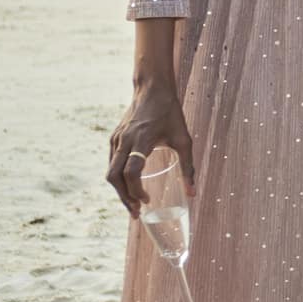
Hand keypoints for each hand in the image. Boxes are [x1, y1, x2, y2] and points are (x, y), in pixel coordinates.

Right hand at [106, 79, 194, 215]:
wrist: (153, 89)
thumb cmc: (171, 113)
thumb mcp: (184, 139)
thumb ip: (188, 166)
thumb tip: (192, 194)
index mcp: (142, 139)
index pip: (131, 171)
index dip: (136, 190)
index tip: (146, 201)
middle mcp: (124, 140)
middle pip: (114, 176)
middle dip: (123, 197)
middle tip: (136, 213)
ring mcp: (116, 139)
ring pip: (110, 172)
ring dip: (119, 191)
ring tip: (132, 204)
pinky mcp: (114, 138)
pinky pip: (111, 163)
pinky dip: (118, 178)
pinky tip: (129, 186)